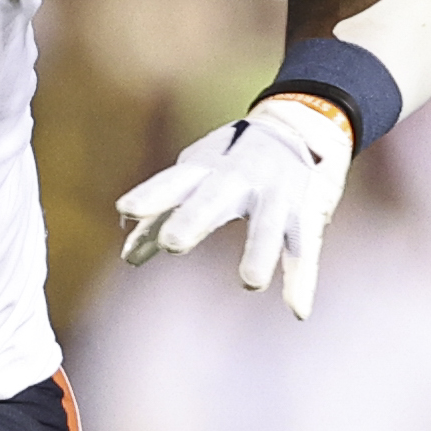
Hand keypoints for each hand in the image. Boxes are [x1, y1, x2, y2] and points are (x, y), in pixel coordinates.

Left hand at [115, 91, 349, 315]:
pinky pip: (303, 249)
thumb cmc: (231, 160)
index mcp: (206, 169)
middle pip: (214, 198)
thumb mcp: (195, 176)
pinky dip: (302, 280)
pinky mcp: (304, 213)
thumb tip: (127, 255)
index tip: (126, 210)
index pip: (173, 182)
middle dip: (194, 218)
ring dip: (259, 252)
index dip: (151, 196)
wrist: (300, 121)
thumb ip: (162, 216)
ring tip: (250, 282)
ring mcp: (274, 195)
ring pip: (267, 225)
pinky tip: (297, 310)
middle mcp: (239, 178)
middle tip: (172, 243)